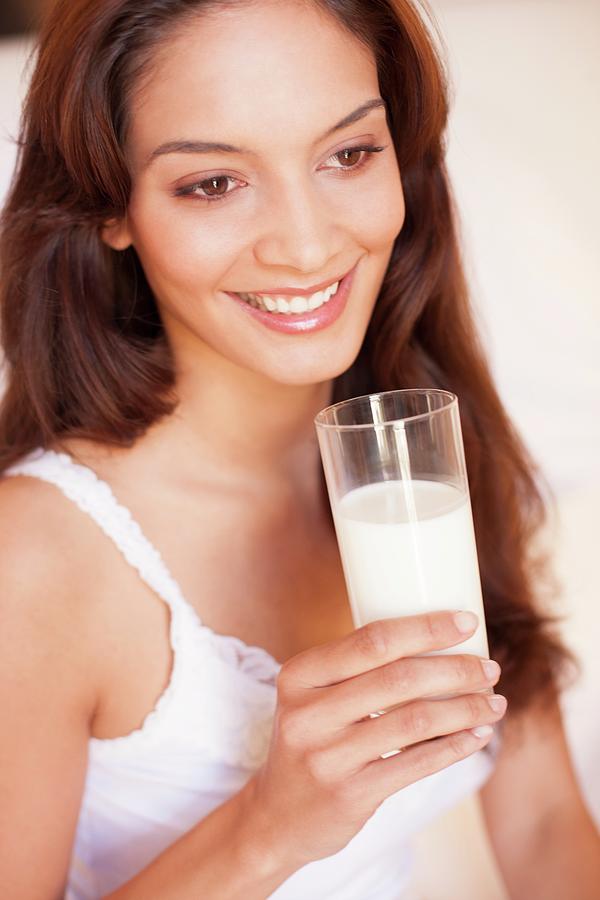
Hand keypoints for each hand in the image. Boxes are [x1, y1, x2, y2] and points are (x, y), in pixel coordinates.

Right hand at [244, 611, 505, 868]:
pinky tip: (478, 736)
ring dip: (464, 709)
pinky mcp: (350, 795)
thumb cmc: (312, 739)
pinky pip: (416, 765)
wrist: (278, 815)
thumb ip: (358, 669)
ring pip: (414, 722)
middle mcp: (308, 713)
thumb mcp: (314, 696)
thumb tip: (439, 640)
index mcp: (299, 675)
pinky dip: (455, 747)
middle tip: (489, 668)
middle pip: (398, 679)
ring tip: (494, 703)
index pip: (371, 640)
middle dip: (455, 670)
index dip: (425, 628)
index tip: (467, 621)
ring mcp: (327, 757)